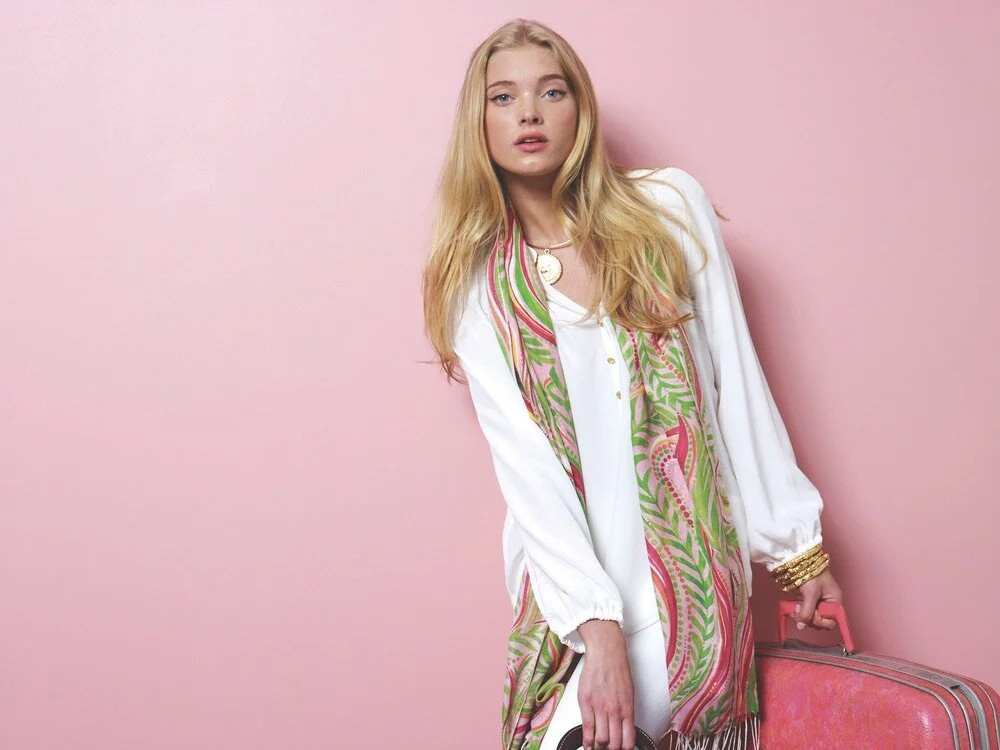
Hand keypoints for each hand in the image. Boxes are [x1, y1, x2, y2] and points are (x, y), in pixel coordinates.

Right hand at [575, 620, 635, 749]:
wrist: (606, 653)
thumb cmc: (618, 670)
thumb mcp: (629, 694)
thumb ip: (626, 712)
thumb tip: (624, 729)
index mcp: (627, 709)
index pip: (628, 741)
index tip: (619, 749)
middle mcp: (615, 711)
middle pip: (613, 744)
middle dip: (610, 749)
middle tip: (607, 748)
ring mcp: (600, 707)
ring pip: (600, 739)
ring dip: (598, 747)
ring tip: (597, 747)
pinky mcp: (586, 702)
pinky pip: (587, 727)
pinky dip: (587, 740)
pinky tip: (587, 743)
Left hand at [792, 568, 842, 630]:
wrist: (799, 560)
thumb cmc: (811, 572)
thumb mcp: (811, 593)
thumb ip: (807, 611)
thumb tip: (801, 626)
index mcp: (835, 601)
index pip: (832, 621)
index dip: (822, 622)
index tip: (813, 616)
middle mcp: (828, 604)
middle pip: (821, 622)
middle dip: (809, 619)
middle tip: (800, 609)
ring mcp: (818, 603)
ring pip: (811, 619)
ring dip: (802, 616)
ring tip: (795, 607)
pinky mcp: (808, 601)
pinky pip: (805, 613)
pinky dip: (798, 613)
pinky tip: (793, 607)